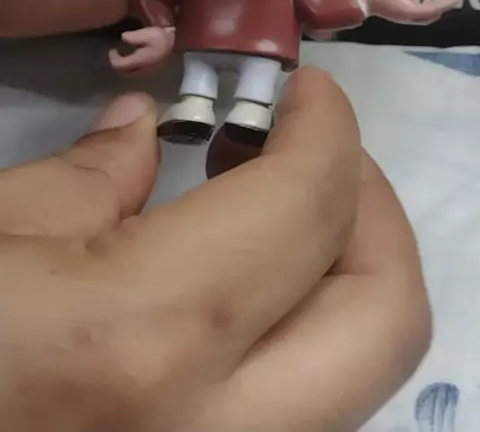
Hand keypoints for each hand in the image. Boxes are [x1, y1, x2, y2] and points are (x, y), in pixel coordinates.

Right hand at [0, 68, 428, 431]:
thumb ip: (86, 177)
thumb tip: (145, 130)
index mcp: (143, 338)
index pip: (303, 208)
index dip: (326, 129)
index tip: (307, 94)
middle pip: (385, 318)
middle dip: (370, 209)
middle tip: (312, 154)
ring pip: (357, 377)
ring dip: (346, 273)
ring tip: (277, 211)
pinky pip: (300, 410)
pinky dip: (305, 332)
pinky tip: (239, 289)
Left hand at [109, 25, 174, 74]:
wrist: (178, 42)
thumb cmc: (162, 38)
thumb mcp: (146, 33)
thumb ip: (132, 37)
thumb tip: (123, 38)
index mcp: (138, 61)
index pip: (120, 65)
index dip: (113, 58)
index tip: (112, 49)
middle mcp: (142, 69)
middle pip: (124, 72)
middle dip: (118, 63)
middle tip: (116, 52)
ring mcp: (148, 70)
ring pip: (131, 72)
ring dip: (125, 65)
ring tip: (125, 54)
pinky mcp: (153, 68)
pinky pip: (138, 70)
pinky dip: (132, 65)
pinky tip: (135, 55)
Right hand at [366, 0, 460, 23]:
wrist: (362, 5)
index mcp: (409, 11)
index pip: (433, 9)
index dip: (445, 4)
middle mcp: (409, 18)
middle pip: (430, 17)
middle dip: (441, 9)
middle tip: (450, 0)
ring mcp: (403, 18)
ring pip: (424, 17)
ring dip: (433, 10)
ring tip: (439, 1)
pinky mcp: (399, 16)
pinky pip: (417, 14)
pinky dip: (424, 9)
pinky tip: (423, 1)